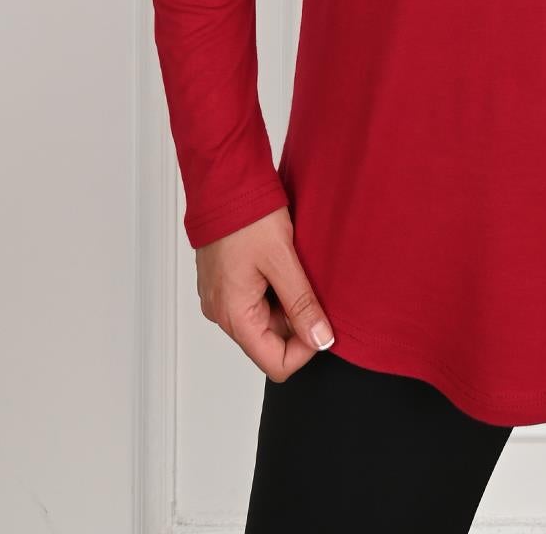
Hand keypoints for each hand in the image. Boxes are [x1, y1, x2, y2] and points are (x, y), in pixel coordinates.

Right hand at [195, 204, 336, 381]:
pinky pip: (255, 300)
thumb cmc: (246, 217)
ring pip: (265, 319)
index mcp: (233, 315)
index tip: (323, 321)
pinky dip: (275, 289)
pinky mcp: (226, 281)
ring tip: (296, 268)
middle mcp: (222, 312)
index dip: (305, 349)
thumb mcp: (282, 260)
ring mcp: (222, 297)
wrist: (223, 181)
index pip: (275, 363)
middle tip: (312, 286)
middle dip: (298, 320)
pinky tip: (283, 263)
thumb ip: (302, 304)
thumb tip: (321, 339)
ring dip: (287, 302)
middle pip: (270, 341)